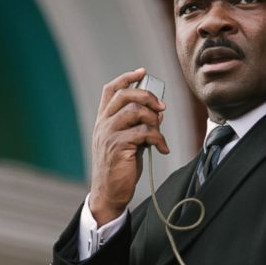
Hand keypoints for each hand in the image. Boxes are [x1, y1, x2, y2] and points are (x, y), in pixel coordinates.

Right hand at [89, 68, 168, 224]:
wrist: (109, 193)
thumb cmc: (119, 168)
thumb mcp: (129, 143)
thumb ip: (139, 125)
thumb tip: (159, 112)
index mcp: (103, 121)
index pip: (110, 90)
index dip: (126, 77)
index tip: (142, 72)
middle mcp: (103, 124)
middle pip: (125, 95)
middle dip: (148, 97)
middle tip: (161, 108)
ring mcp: (109, 134)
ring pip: (136, 111)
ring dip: (154, 120)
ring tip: (159, 135)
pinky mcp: (118, 146)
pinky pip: (144, 132)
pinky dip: (158, 139)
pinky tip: (162, 149)